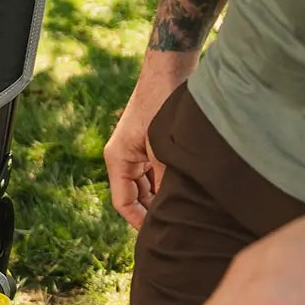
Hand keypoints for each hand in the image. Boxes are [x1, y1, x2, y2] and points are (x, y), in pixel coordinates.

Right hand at [104, 52, 196, 228]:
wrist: (169, 69)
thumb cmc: (162, 103)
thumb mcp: (164, 148)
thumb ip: (166, 179)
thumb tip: (174, 209)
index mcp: (118, 159)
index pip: (123, 203)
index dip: (140, 222)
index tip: (159, 235)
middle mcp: (124, 157)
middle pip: (135, 197)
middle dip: (152, 212)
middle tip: (177, 227)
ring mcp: (138, 151)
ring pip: (147, 186)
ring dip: (162, 197)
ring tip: (184, 211)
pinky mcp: (151, 145)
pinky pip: (156, 173)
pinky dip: (168, 183)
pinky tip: (186, 190)